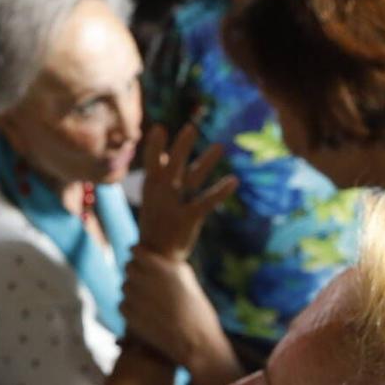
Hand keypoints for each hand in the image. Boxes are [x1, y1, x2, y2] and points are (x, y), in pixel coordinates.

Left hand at [120, 249, 237, 384]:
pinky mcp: (130, 315)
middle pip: (128, 267)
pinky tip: (144, 313)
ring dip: (133, 291)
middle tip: (144, 281)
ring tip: (148, 301)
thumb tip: (152, 257)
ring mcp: (137, 297)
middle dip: (134, 272)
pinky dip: (130, 308)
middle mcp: (148, 279)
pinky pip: (122, 304)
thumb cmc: (197, 312)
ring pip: (124, 286)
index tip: (139, 257)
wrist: (196, 344)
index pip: (136, 251)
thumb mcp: (188, 282)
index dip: (137, 254)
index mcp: (163, 268)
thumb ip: (169, 267)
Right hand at [136, 124, 237, 261]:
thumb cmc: (156, 222)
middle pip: (173, 165)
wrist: (156, 256)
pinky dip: (221, 191)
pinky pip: (207, 201)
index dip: (155, 146)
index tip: (160, 128)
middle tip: (191, 127)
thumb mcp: (153, 197)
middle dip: (181, 146)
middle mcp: (162, 194)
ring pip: (192, 179)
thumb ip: (160, 175)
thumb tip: (164, 153)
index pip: (151, 162)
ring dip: (206, 162)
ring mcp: (174, 206)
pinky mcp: (188, 219)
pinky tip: (233, 180)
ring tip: (220, 146)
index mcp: (151, 187)